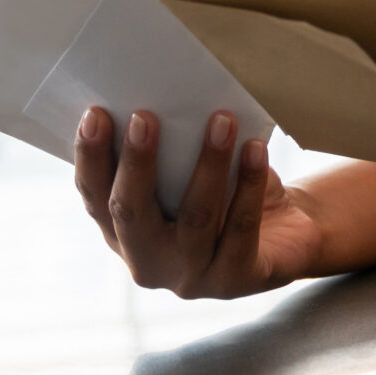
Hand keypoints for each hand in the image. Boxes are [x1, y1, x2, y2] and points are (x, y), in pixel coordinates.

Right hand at [74, 106, 324, 298]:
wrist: (284, 234)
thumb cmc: (224, 193)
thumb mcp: (187, 175)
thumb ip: (166, 153)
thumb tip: (157, 95)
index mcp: (123, 235)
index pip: (95, 199)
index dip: (91, 159)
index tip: (95, 114)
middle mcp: (149, 262)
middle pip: (131, 214)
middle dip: (136, 163)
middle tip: (144, 116)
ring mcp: (192, 276)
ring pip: (195, 217)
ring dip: (207, 164)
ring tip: (222, 120)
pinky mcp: (236, 279)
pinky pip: (242, 226)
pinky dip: (249, 183)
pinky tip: (256, 148)